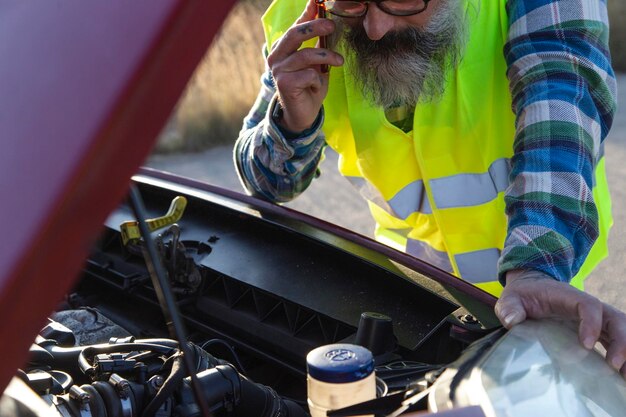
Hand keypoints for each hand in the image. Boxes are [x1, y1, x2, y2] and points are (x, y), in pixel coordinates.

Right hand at [266, 0, 343, 132]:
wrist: (303, 114)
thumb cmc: (310, 86)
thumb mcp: (316, 61)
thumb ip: (317, 41)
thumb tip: (323, 17)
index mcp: (283, 48)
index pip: (295, 26)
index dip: (307, 14)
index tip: (318, 1)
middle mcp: (276, 57)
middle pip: (295, 34)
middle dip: (315, 26)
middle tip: (332, 26)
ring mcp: (278, 70)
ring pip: (306, 55)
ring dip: (327, 58)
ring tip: (339, 61)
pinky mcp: (284, 84)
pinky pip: (309, 74)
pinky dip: (318, 80)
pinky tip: (315, 87)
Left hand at [495, 269, 625, 377]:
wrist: (530, 290)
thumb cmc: (522, 295)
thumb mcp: (510, 298)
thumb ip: (510, 308)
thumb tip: (512, 320)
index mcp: (568, 296)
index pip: (589, 305)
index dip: (592, 323)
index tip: (586, 344)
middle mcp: (586, 307)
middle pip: (614, 318)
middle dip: (620, 340)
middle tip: (614, 364)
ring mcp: (593, 319)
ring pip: (619, 330)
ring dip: (625, 350)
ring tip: (624, 375)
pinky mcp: (594, 331)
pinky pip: (614, 341)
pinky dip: (621, 356)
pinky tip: (621, 376)